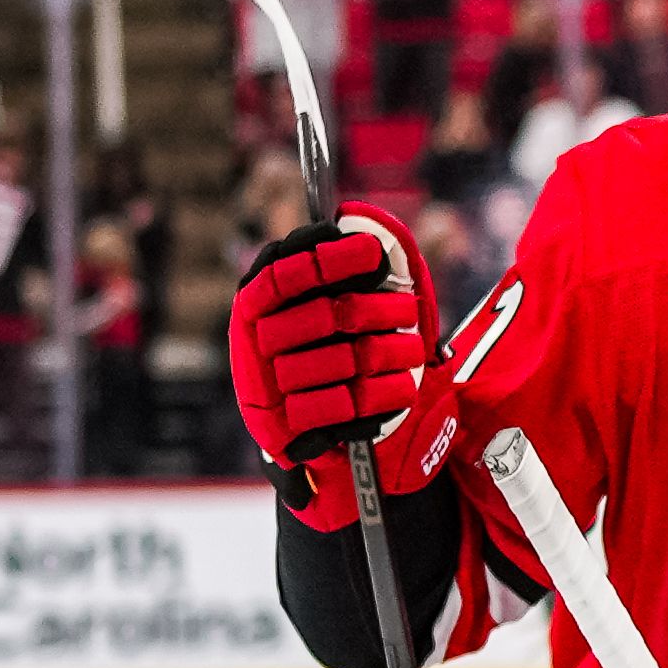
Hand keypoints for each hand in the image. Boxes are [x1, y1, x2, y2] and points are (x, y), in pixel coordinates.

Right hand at [223, 217, 456, 523]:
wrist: (302, 419)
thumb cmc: (318, 343)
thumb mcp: (322, 300)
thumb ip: (339, 267)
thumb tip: (368, 238)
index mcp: (254, 303)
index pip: (286, 274)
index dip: (330, 260)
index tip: (373, 251)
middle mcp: (253, 343)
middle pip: (327, 317)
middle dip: (376, 309)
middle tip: (409, 308)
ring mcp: (267, 387)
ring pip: (342, 361)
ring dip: (388, 351)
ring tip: (414, 349)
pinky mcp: (285, 429)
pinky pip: (340, 408)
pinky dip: (378, 396)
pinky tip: (403, 386)